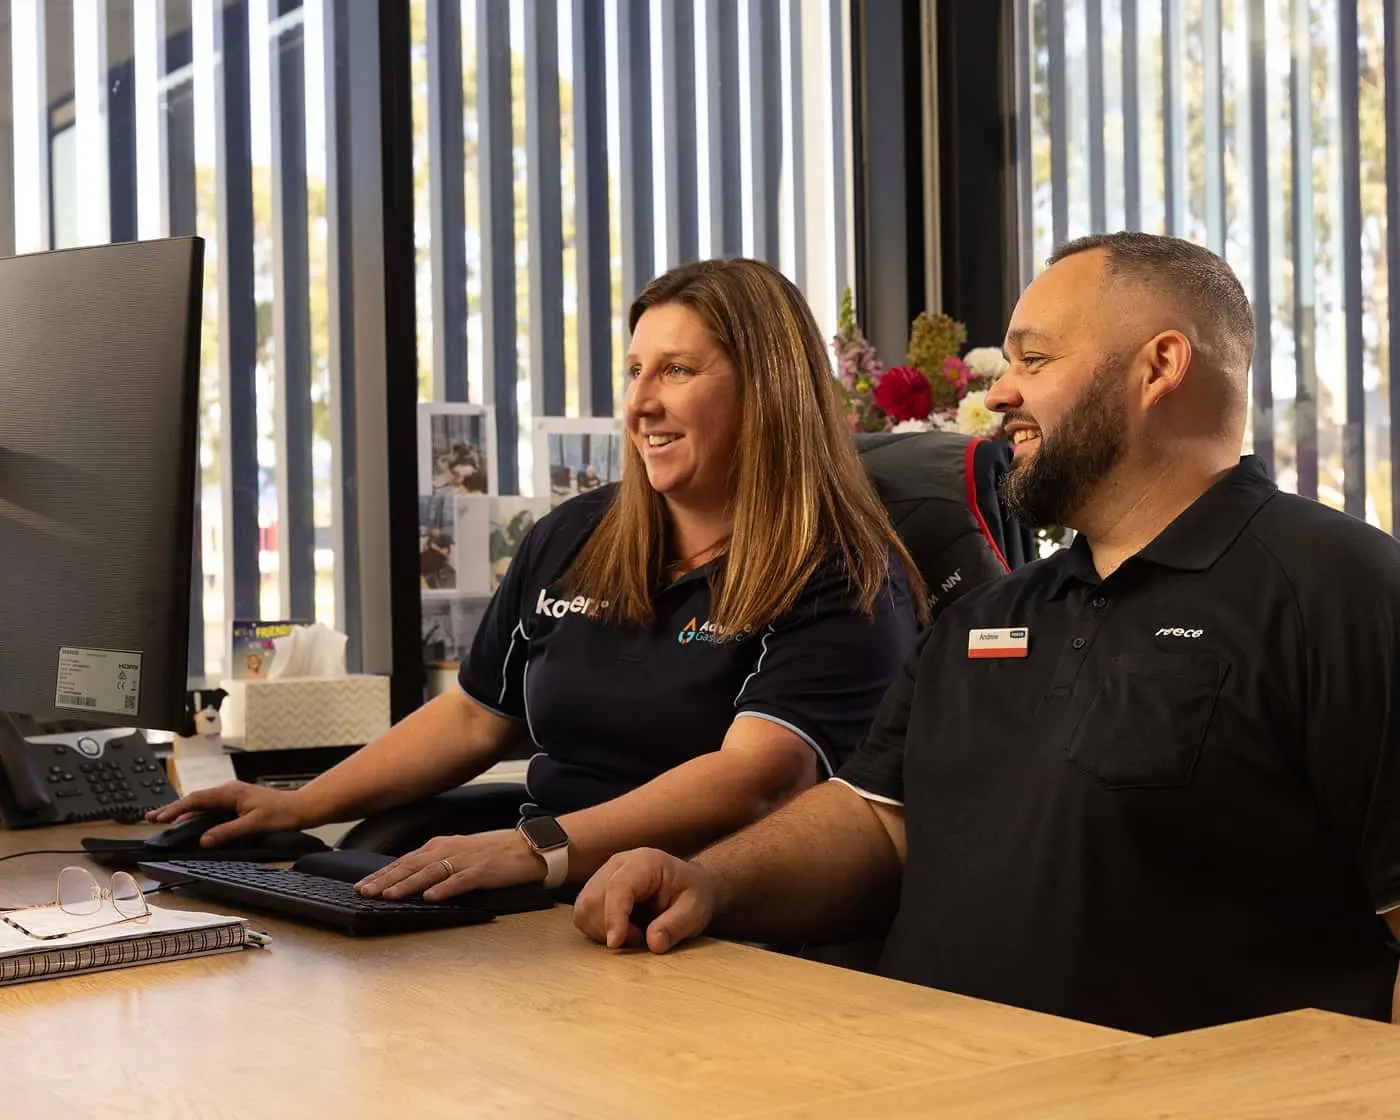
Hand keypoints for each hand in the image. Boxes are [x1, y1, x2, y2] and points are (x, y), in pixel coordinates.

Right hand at [143, 781, 309, 846]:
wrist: (301, 808)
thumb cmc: (282, 812)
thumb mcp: (254, 824)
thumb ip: (228, 832)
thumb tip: (204, 840)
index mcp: (230, 792)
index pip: (197, 799)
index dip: (176, 809)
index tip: (160, 818)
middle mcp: (229, 791)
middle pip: (195, 800)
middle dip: (172, 809)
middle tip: (151, 818)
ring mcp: (232, 797)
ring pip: (202, 804)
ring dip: (183, 812)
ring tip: (164, 820)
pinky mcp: (236, 804)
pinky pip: (211, 808)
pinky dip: (197, 814)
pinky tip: (190, 822)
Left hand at [355, 830, 544, 901]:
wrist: (528, 849)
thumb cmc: (494, 853)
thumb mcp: (459, 853)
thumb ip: (436, 863)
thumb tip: (408, 878)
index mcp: (442, 845)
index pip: (405, 861)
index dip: (382, 874)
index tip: (361, 886)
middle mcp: (450, 850)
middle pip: (412, 866)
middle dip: (386, 880)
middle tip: (364, 893)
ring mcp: (466, 860)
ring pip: (430, 873)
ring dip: (407, 885)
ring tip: (388, 896)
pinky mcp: (483, 871)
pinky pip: (460, 881)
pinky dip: (444, 889)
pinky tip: (430, 897)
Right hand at [573, 848, 718, 952]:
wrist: (688, 887)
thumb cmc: (692, 895)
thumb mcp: (695, 911)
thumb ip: (676, 926)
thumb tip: (653, 942)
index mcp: (645, 862)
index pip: (618, 887)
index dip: (614, 916)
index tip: (615, 943)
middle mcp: (619, 864)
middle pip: (594, 899)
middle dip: (610, 927)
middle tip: (640, 937)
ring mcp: (604, 875)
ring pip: (584, 908)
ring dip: (602, 930)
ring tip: (633, 932)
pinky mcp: (596, 890)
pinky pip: (584, 915)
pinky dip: (598, 929)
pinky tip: (623, 929)